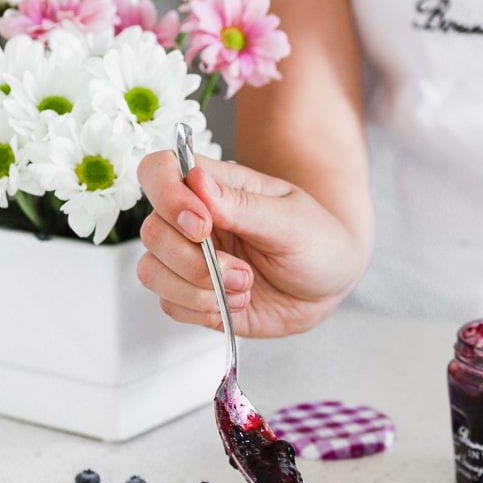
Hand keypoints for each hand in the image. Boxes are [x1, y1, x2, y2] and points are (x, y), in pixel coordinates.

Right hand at [136, 152, 369, 337]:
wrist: (330, 283)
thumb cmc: (316, 240)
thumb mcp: (291, 220)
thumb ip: (242, 206)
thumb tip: (195, 181)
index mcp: (212, 188)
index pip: (158, 172)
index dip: (166, 196)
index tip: (203, 225)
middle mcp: (192, 222)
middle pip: (153, 232)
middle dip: (195, 262)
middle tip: (243, 272)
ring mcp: (190, 261)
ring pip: (153, 273)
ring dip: (197, 290)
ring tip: (244, 289)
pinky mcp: (195, 296)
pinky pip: (171, 305)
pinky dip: (201, 311)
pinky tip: (236, 305)